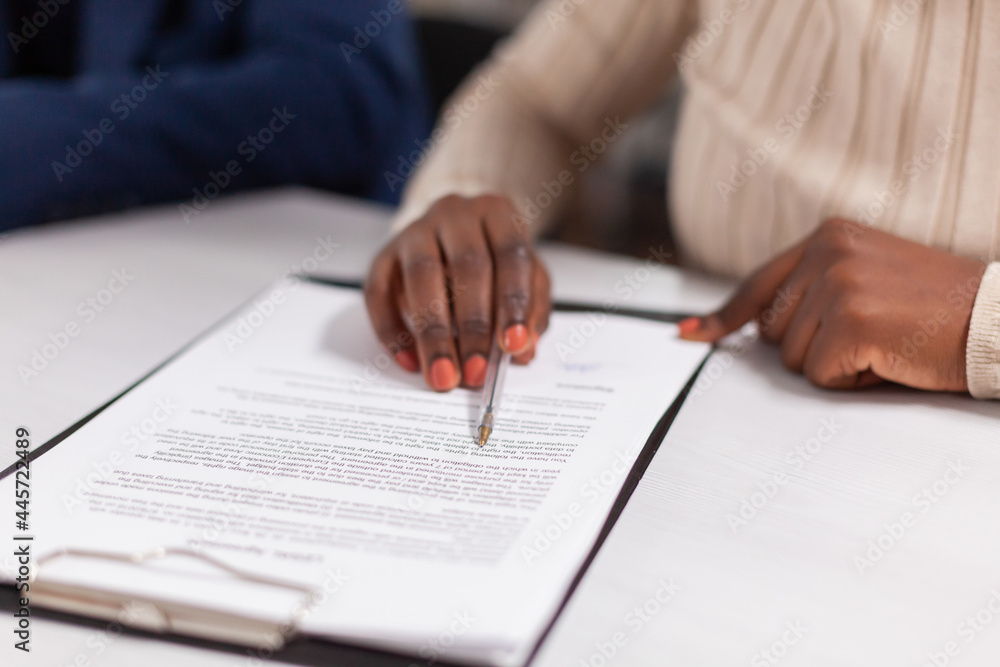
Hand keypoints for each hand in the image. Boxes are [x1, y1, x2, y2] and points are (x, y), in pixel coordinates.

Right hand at [365, 194, 550, 391]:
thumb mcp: (527, 278)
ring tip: (443, 376)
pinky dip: (392, 331)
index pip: (510, 255)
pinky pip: (379, 292)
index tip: (513, 346)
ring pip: (421, 276)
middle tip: (476, 372)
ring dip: (433, 333)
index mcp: (497, 213)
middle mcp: (455, 213)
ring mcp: (415, 230)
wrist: (452, 234)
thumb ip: (532, 311)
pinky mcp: (384, 254)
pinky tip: (410, 361)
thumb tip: (524, 350)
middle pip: (467, 265)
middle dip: (473, 327)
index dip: (513, 302)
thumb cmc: (495, 260)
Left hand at [679, 218, 986, 391]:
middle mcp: (828, 251)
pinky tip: (890, 359)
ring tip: (886, 342)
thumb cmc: (939, 308)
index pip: (759, 284)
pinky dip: (853, 380)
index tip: (690, 335)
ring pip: (795, 358)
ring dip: (837, 364)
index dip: (725, 316)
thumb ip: (813, 290)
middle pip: (774, 331)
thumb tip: (752, 326)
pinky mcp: (851, 320)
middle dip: (814, 347)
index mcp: (830, 235)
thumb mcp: (868, 279)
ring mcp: (838, 283)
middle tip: (873, 334)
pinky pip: (822, 375)